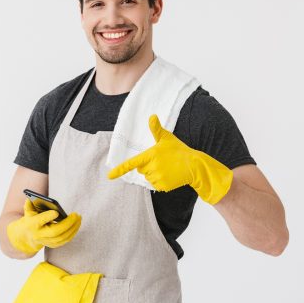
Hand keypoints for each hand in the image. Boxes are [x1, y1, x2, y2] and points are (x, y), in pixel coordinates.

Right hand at [7, 198, 81, 254]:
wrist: (25, 237)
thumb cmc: (30, 220)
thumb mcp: (28, 212)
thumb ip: (29, 205)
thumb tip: (32, 198)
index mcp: (32, 225)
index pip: (40, 221)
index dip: (48, 217)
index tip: (56, 212)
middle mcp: (39, 235)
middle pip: (55, 231)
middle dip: (67, 223)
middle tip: (76, 215)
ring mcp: (46, 241)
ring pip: (62, 237)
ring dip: (73, 228)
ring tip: (79, 218)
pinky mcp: (52, 245)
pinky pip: (64, 241)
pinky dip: (72, 233)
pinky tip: (77, 225)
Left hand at [107, 114, 232, 203]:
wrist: (194, 165)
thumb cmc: (179, 150)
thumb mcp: (167, 138)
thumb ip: (156, 129)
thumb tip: (152, 116)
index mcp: (150, 155)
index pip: (131, 163)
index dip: (119, 170)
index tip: (109, 175)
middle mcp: (152, 167)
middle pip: (141, 169)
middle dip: (147, 165)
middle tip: (161, 160)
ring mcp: (157, 177)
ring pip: (148, 177)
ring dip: (154, 173)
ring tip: (167, 168)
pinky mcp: (163, 186)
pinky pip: (156, 184)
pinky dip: (161, 181)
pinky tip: (170, 175)